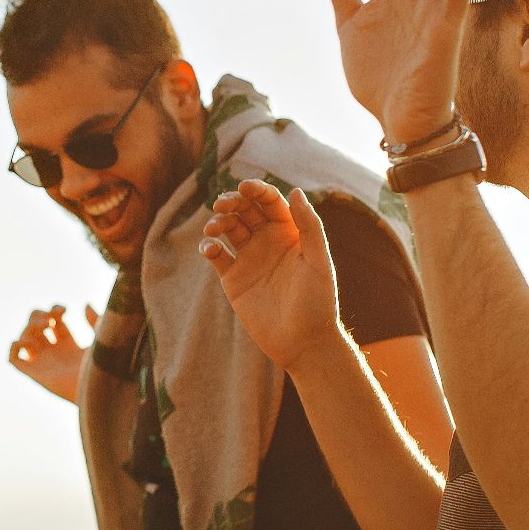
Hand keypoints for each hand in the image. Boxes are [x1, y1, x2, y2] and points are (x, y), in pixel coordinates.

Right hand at [8, 303, 96, 402]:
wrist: (98, 390)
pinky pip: (14, 359)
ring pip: (24, 338)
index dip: (54, 310)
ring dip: (29, 327)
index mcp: (69, 344)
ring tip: (44, 327)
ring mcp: (43, 362)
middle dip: (38, 316)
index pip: (53, 321)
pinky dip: (14, 347)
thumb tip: (84, 304)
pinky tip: (26, 341)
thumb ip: (94, 320)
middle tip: (50, 319)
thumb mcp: (101, 339)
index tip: (64, 311)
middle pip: (35, 326)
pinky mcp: (35, 373)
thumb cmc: (103, 368)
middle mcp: (53, 353)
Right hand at [200, 183, 344, 371]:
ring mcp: (249, 259)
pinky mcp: (233, 279)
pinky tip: (210, 248)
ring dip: (218, 221)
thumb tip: (296, 191)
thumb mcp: (319, 261)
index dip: (257, 190)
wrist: (303, 342)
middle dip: (232, 201)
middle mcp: (268, 241)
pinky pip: (216, 255)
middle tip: (222, 204)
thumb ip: (309, 226)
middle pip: (245, 210)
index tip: (244, 187)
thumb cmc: (318, 302)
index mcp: (290, 233)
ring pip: (228, 228)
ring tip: (213, 227)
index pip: (270, 202)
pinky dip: (208, 247)